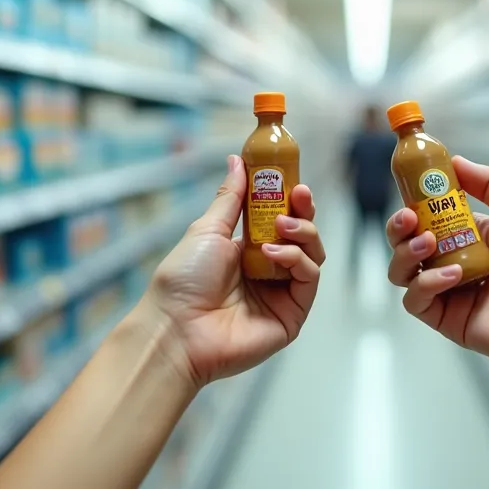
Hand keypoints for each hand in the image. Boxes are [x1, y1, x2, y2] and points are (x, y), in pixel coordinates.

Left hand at [141, 155, 324, 387]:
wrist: (176, 327)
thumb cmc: (183, 279)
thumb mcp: (207, 230)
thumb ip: (230, 197)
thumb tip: (237, 160)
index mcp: (247, 251)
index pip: (281, 220)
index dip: (290, 200)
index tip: (293, 181)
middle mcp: (268, 271)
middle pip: (303, 236)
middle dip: (304, 213)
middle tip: (298, 196)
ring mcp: (281, 295)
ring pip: (312, 256)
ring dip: (302, 233)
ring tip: (281, 226)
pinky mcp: (291, 315)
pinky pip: (308, 280)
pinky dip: (298, 261)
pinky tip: (275, 252)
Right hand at [386, 156, 488, 372]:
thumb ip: (488, 182)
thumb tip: (454, 161)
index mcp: (473, 234)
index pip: (429, 214)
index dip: (415, 199)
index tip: (410, 183)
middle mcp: (457, 260)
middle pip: (408, 242)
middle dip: (399, 226)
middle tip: (410, 216)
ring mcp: (451, 291)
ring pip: (403, 272)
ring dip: (405, 253)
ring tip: (428, 244)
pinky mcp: (449, 319)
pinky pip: (417, 301)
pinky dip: (426, 285)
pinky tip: (452, 274)